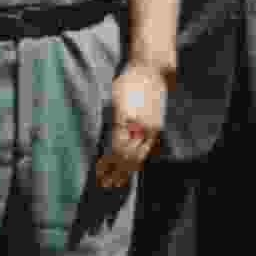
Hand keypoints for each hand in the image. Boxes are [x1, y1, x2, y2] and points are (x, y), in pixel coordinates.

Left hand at [95, 59, 166, 186]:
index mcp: (123, 117)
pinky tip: (131, 168)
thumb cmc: (127, 82)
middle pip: (126, 155)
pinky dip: (138, 160)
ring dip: (126, 170)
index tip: (99, 173)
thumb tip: (105, 145)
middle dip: (115, 171)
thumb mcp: (113, 99)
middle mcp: (138, 125)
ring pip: (137, 155)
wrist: (151, 72)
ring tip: (117, 182)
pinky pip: (146, 149)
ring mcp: (149, 127)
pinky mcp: (156, 127)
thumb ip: (111, 122)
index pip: (114, 148)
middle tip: (105, 184)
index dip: (107, 163)